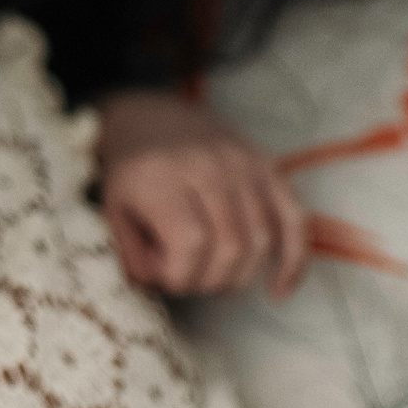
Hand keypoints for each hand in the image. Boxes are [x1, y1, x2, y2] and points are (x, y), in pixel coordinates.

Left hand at [95, 89, 308, 297]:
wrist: (151, 118)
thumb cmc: (131, 173)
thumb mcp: (112, 211)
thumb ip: (131, 255)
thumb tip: (164, 282)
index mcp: (162, 176)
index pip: (191, 244)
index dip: (182, 276)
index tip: (167, 277)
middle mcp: (208, 166)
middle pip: (230, 247)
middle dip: (210, 280)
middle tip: (191, 278)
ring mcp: (244, 164)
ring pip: (261, 240)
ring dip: (240, 275)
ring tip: (217, 276)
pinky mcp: (268, 167)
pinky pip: (295, 219)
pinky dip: (292, 260)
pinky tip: (278, 290)